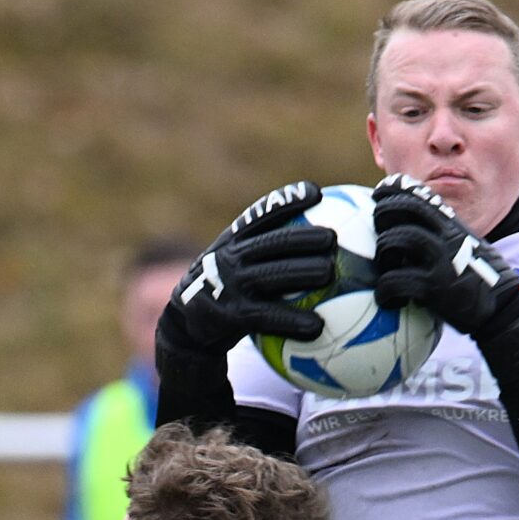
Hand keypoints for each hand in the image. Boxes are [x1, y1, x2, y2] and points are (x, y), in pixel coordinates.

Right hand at [154, 181, 337, 359]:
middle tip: (332, 238)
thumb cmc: (225, 287)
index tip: (315, 193)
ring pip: (273, 275)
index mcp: (234, 240)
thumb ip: (263, 248)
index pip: (262, 213)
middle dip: (304, 237)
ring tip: (330, 272)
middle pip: (272, 243)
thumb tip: (319, 238)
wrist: (187, 324)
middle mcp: (231, 258)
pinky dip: (294, 321)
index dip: (287, 200)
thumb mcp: (233, 260)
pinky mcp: (232, 316)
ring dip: (304, 272)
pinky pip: (268, 317)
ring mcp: (230, 285)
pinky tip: (318, 326)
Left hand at [370, 173, 518, 336]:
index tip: (379, 192)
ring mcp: (440, 260)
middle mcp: (446, 236)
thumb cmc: (478, 280)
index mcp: (452, 226)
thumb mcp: (466, 247)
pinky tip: (388, 299)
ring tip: (387, 268)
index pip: (419, 195)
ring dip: (383, 253)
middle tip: (379, 232)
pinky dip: (384, 290)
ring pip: (395, 239)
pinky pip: (395, 281)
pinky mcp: (434, 288)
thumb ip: (442, 235)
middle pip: (403, 209)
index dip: (394, 190)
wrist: (502, 309)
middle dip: (382, 215)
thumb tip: (411, 230)